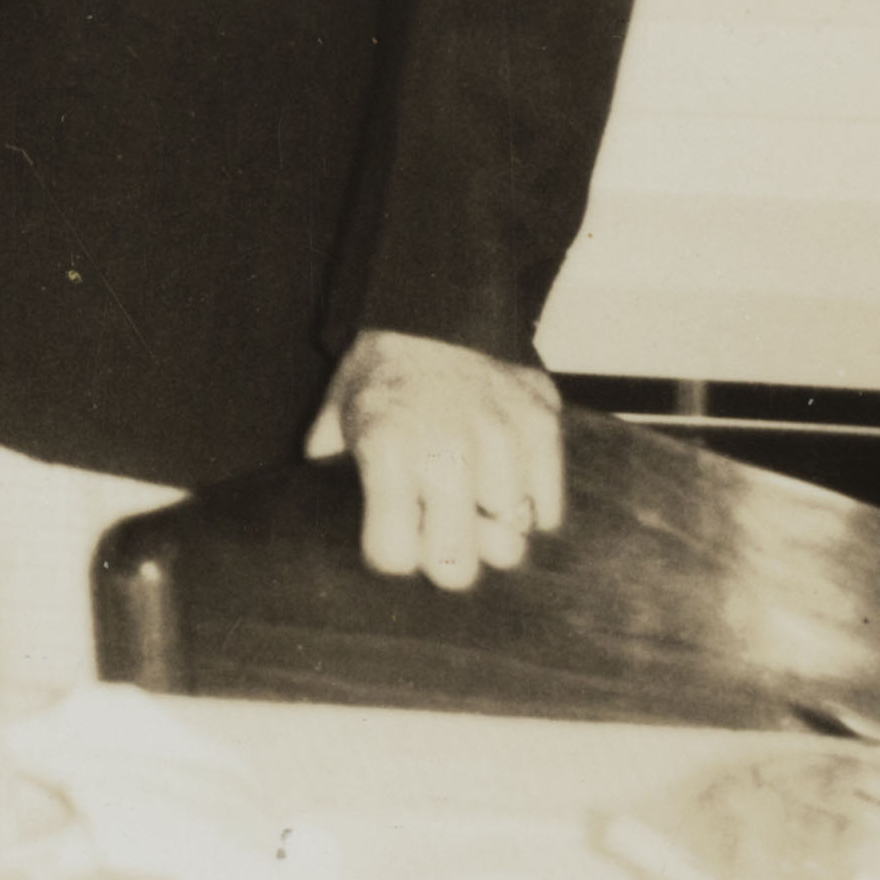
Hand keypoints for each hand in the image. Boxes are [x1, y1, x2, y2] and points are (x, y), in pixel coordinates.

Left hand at [309, 332, 566, 589]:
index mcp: (386, 449)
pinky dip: (529, 504)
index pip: (393, 556)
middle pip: (457, 569)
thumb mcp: (336, 420)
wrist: (432, 309)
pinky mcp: (543, 425)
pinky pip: (548, 510)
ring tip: (470, 490)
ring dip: (490, 523)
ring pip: (509, 538)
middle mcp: (447, 448)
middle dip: (444, 560)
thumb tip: (330, 531)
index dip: (390, 554)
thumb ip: (332, 479)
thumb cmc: (379, 376)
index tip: (391, 538)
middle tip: (439, 533)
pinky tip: (502, 479)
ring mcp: (502, 437)